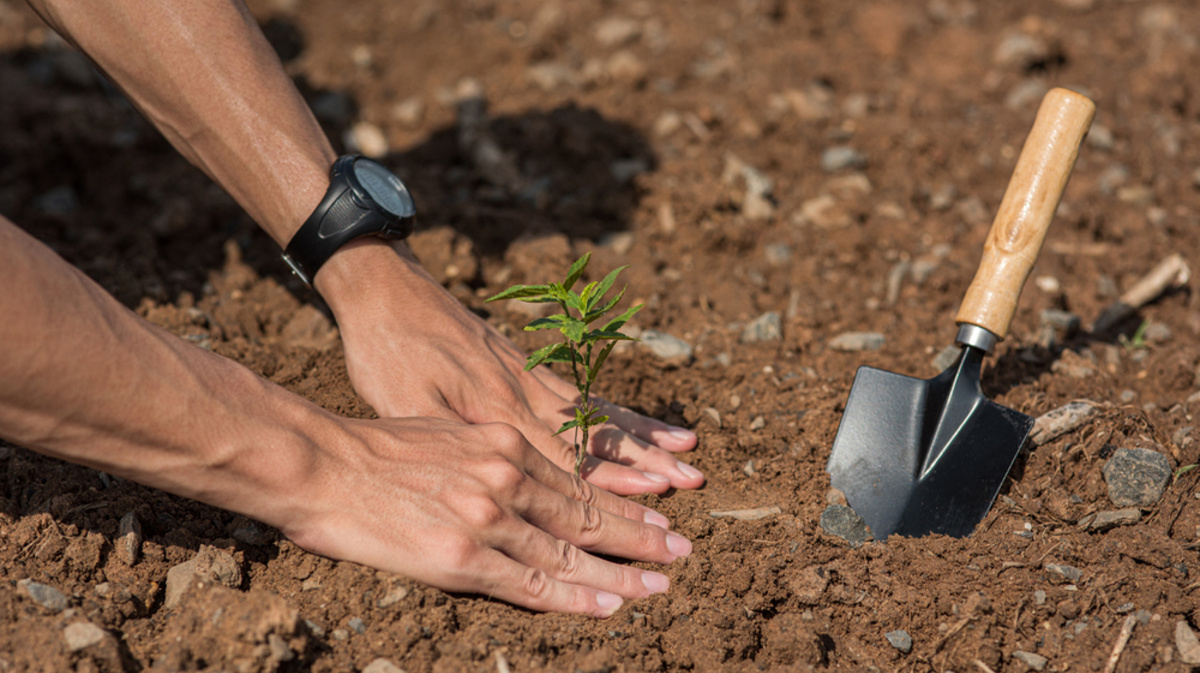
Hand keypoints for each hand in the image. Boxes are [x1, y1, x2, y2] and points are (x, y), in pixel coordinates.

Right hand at [285, 416, 692, 615]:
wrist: (321, 464)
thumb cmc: (376, 448)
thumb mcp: (449, 431)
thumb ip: (493, 457)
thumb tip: (527, 483)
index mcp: (505, 444)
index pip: (580, 481)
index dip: (623, 502)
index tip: (660, 516)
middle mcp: (507, 477)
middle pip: (587, 513)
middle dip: (641, 535)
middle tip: (682, 550)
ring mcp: (488, 518)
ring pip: (569, 551)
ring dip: (621, 571)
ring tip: (661, 584)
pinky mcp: (462, 557)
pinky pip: (532, 583)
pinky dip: (576, 596)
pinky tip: (610, 604)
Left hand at [316, 241, 704, 495]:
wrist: (386, 291)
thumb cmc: (388, 354)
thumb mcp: (405, 405)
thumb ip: (455, 440)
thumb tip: (500, 478)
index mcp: (497, 409)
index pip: (565, 453)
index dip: (611, 478)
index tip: (657, 495)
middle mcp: (526, 391)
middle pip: (595, 432)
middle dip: (646, 461)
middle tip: (694, 479)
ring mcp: (531, 375)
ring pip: (597, 410)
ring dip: (644, 434)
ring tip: (689, 447)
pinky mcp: (527, 363)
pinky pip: (584, 391)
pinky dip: (618, 409)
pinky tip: (641, 419)